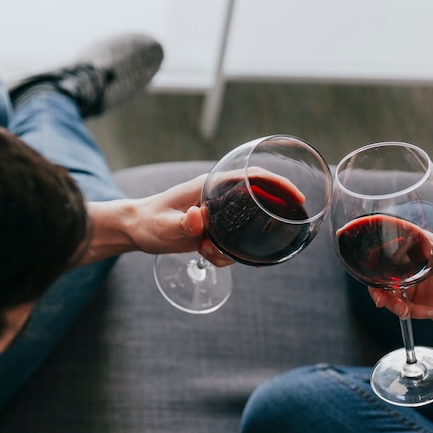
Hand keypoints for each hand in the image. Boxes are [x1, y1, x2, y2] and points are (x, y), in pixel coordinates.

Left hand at [104, 167, 304, 266]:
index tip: (296, 197)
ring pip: (244, 228)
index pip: (251, 177)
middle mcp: (217, 197)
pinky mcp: (214, 228)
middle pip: (256, 201)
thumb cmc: (148, 222)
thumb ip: (183, 223)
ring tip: (208, 252)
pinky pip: (231, 242)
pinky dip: (225, 254)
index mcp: (210, 186)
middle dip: (269, 216)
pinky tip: (204, 255)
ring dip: (236, 246)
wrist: (136, 230)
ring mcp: (217, 213)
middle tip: (283, 230)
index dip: (278, 184)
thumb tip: (200, 218)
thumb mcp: (165, 225)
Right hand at [368, 246, 432, 331]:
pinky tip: (432, 312)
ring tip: (405, 312)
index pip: (396, 239)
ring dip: (391, 304)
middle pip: (383, 270)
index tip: (370, 256)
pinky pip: (399, 306)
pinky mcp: (410, 300)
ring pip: (386, 291)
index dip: (379, 245)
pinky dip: (410, 312)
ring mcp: (409, 283)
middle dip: (377, 286)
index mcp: (423, 247)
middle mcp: (411, 263)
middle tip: (381, 300)